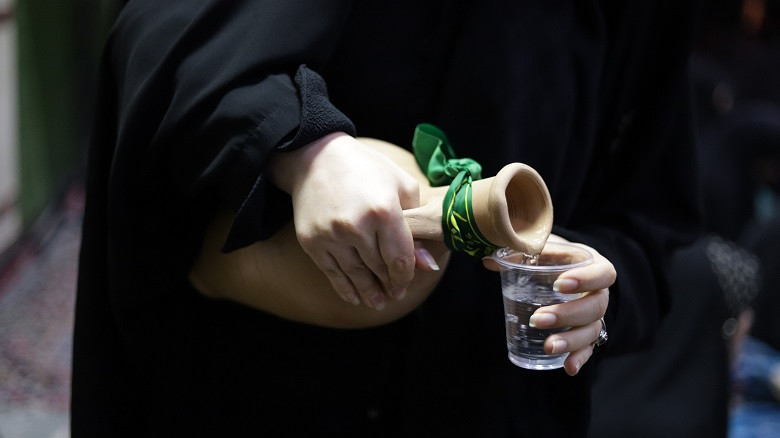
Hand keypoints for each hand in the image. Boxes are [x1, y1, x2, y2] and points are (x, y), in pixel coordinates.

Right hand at [270, 133, 420, 309]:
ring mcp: (331, 235)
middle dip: (389, 284)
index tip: (406, 282)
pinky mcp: (312, 241)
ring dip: (369, 292)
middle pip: (379, 268)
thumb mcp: (400, 186)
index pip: (400, 258)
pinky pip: (332, 273)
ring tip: (378, 303)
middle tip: (395, 295)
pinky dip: (345, 288)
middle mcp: (356, 226)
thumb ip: (416, 225)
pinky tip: (355, 298)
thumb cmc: (367, 168)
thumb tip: (425, 265)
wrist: (316, 157)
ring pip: (356, 274)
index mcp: (383, 210)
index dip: (405, 276)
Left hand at [483, 235, 614, 375]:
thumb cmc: (551, 256)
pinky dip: (579, 359)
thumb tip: (488, 262)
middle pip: (595, 307)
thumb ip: (519, 253)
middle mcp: (599, 294)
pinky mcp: (585, 334)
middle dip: (567, 315)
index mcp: (595, 266)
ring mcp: (594, 316)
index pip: (603, 273)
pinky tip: (567, 367)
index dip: (586, 280)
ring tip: (549, 346)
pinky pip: (588, 349)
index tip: (559, 284)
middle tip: (537, 319)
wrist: (560, 267)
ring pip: (592, 331)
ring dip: (571, 341)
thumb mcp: (541, 249)